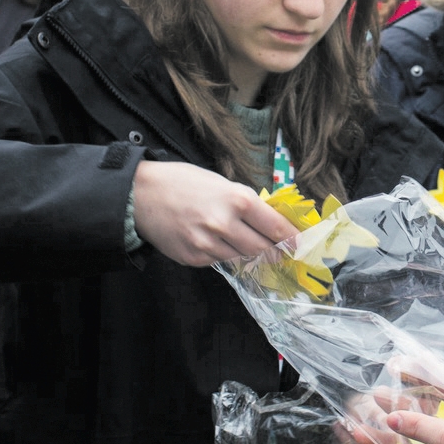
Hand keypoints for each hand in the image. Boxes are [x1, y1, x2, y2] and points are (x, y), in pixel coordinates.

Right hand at [131, 160, 297, 265]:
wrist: (141, 194)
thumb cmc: (184, 182)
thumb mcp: (222, 183)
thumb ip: (246, 203)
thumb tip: (271, 222)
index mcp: (238, 200)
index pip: (276, 227)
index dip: (292, 239)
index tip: (301, 244)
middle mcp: (225, 224)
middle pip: (263, 249)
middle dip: (276, 253)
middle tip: (283, 253)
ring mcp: (208, 244)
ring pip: (242, 258)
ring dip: (250, 255)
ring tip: (252, 248)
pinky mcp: (194, 258)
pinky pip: (219, 261)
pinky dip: (223, 254)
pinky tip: (217, 243)